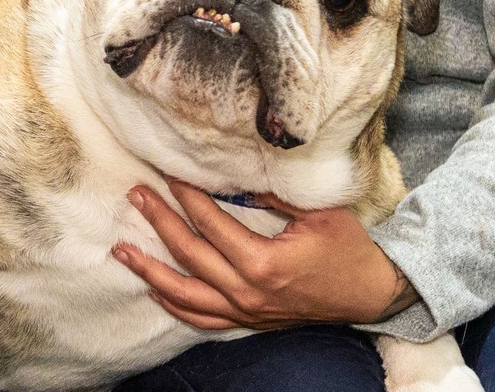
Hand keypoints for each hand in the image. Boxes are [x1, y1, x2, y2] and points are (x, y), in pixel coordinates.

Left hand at [113, 179, 418, 329]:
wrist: (373, 293)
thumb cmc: (349, 248)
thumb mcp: (317, 213)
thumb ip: (273, 194)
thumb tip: (233, 174)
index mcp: (265, 263)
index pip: (211, 224)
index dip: (186, 196)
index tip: (168, 173)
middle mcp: (249, 292)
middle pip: (190, 254)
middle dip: (158, 222)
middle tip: (136, 194)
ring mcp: (247, 312)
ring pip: (186, 295)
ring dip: (150, 271)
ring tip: (122, 250)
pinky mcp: (250, 322)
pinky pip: (203, 319)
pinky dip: (175, 304)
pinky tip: (154, 288)